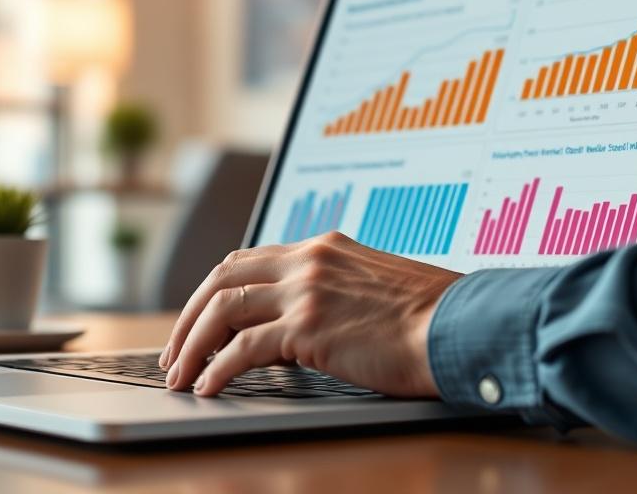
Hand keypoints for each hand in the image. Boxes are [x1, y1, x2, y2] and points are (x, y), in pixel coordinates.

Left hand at [158, 232, 461, 396]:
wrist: (462, 324)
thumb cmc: (430, 315)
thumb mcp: (373, 287)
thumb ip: (334, 292)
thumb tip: (302, 325)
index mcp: (323, 248)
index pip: (249, 259)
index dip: (214, 291)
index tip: (198, 321)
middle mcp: (309, 260)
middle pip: (223, 277)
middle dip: (189, 315)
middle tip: (174, 352)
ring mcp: (307, 290)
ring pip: (223, 308)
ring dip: (192, 344)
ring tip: (179, 376)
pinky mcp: (309, 326)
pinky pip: (244, 347)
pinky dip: (218, 369)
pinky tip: (209, 388)